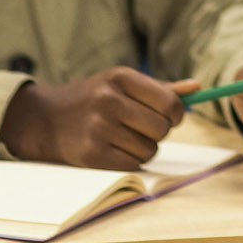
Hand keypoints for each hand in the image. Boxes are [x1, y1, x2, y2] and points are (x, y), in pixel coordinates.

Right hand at [0, 67, 200, 169]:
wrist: (44, 118)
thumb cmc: (93, 98)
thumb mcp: (121, 83)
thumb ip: (160, 88)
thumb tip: (197, 88)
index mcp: (120, 78)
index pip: (169, 102)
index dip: (176, 113)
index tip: (170, 116)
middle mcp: (108, 101)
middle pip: (162, 128)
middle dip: (158, 131)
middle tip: (142, 126)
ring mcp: (98, 128)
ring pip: (149, 149)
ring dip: (144, 147)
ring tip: (123, 136)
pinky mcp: (91, 154)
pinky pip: (133, 164)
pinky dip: (130, 160)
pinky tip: (114, 148)